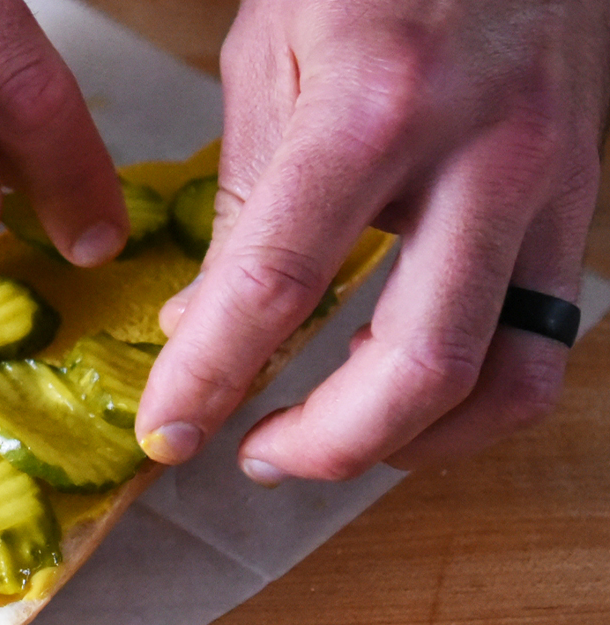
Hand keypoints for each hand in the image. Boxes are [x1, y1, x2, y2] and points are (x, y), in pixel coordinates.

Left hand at [136, 0, 609, 481]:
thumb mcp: (268, 58)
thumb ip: (242, 200)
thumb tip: (201, 317)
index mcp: (372, 106)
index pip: (277, 280)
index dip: (211, 374)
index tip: (167, 429)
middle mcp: (479, 155)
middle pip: (418, 363)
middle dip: (325, 444)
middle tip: (253, 455)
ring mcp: (547, 184)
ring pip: (505, 376)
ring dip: (408, 442)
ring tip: (329, 443)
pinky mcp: (577, 202)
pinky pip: (542, 342)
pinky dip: (472, 401)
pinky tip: (405, 399)